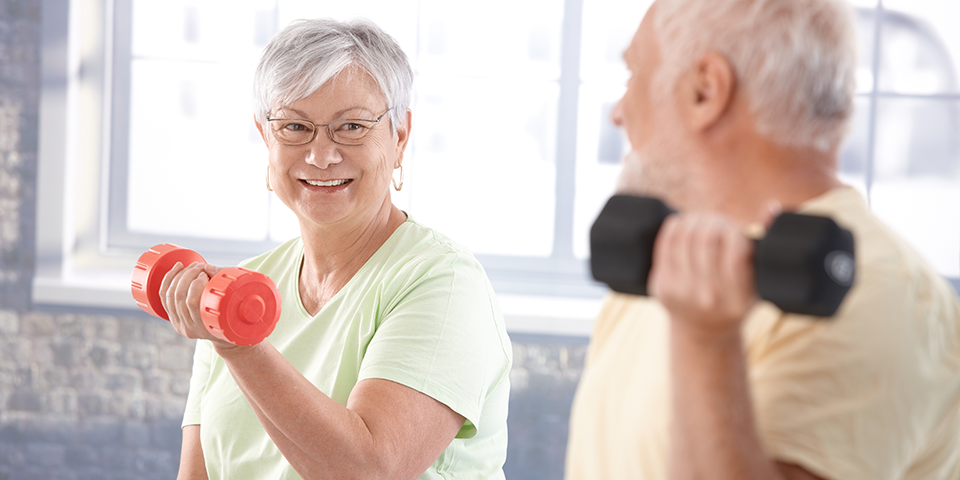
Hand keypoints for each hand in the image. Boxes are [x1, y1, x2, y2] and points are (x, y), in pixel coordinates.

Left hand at [159, 261, 236, 348]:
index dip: (196, 283)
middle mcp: (189, 328)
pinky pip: (164, 296)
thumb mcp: (233, 303)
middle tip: (200, 266)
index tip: (206, 273)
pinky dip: (168, 280)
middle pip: (178, 296)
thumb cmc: (232, 316)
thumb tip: (208, 268)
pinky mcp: (172, 317)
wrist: (225, 335)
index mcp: (204, 327)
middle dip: (188, 274)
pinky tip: (176, 268)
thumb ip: (223, 284)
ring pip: (169, 295)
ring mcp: (178, 324)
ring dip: (179, 275)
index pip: (192, 301)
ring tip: (192, 266)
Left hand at [648, 212, 757, 335]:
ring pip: (685, 236)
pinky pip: (666, 243)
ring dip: (695, 220)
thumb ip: (766, 243)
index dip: (736, 231)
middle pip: (708, 239)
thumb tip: (771, 207)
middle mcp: (709, 299)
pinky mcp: (662, 286)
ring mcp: (682, 293)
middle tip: (718, 220)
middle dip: (715, 221)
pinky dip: (675, 225)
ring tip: (702, 220)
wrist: (702, 330)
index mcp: (738, 299)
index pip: (736, 251)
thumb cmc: (736, 297)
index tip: (736, 229)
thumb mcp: (758, 281)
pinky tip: (683, 223)